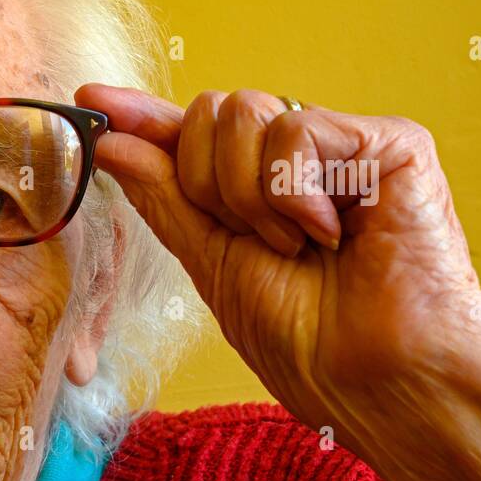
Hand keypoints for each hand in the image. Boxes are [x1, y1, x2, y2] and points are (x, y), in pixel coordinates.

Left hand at [81, 83, 480, 480]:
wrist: (373, 381)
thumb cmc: (304, 341)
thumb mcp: (210, 264)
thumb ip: (164, 197)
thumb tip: (114, 141)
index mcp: (258, 191)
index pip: (192, 138)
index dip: (144, 118)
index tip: (91, 99)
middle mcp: (301, 162)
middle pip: (211, 114)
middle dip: (206, 185)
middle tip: (251, 242)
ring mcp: (344, 147)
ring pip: (245, 112)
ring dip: (249, 197)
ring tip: (298, 247)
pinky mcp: (389, 144)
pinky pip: (295, 131)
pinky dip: (293, 194)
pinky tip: (331, 234)